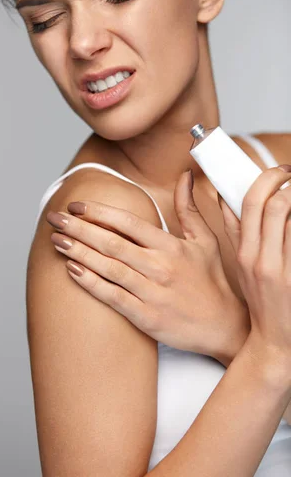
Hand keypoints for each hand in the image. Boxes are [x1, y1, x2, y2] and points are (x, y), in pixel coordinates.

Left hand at [46, 170, 248, 358]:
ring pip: (109, 268)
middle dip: (79, 228)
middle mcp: (160, 267)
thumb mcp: (204, 241)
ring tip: (56, 240)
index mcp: (171, 247)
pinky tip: (72, 271)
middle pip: (112, 243)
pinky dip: (91, 283)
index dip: (100, 212)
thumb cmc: (210, 281)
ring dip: (79, 253)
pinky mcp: (147, 317)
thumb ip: (189, 208)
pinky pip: (113, 297)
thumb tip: (185, 176)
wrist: (224, 327)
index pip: (129, 223)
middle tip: (54, 218)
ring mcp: (152, 293)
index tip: (76, 205)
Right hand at [217, 164, 290, 371]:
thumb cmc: (261, 300)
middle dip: (288, 182)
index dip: (267, 178)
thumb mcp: (242, 263)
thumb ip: (236, 229)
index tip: (280, 170)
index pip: (250, 203)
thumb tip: (227, 196)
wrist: (275, 341)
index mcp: (244, 251)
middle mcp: (261, 258)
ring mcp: (282, 270)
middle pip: (274, 205)